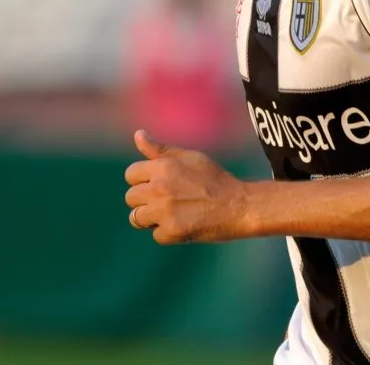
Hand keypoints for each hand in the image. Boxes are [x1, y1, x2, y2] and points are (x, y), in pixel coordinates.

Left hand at [124, 129, 249, 243]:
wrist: (239, 205)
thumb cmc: (214, 179)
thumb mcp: (189, 157)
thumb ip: (160, 149)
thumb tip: (138, 134)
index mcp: (162, 167)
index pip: (130, 174)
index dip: (142, 180)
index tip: (157, 184)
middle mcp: (159, 188)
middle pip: (130, 197)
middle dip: (144, 199)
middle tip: (167, 200)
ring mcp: (164, 211)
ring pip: (136, 218)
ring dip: (151, 218)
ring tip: (172, 213)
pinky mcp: (172, 232)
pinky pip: (156, 235)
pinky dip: (168, 232)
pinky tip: (184, 223)